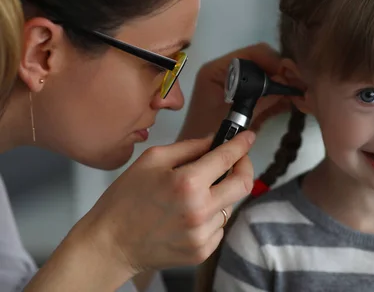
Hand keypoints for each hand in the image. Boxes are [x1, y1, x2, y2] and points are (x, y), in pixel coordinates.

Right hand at [76, 131, 255, 275]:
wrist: (109, 244)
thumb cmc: (125, 200)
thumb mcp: (153, 160)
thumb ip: (189, 147)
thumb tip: (215, 140)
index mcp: (187, 183)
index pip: (228, 157)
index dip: (242, 144)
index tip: (248, 138)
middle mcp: (200, 210)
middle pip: (243, 184)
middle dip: (244, 166)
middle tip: (237, 160)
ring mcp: (203, 234)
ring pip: (230, 205)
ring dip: (221, 194)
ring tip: (196, 193)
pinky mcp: (202, 251)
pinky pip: (220, 226)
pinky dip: (211, 215)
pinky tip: (189, 214)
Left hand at [178, 43, 290, 140]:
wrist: (198, 158)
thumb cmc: (207, 138)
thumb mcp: (234, 117)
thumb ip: (261, 99)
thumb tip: (286, 82)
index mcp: (218, 70)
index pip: (253, 54)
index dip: (274, 62)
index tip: (290, 76)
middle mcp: (229, 73)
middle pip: (264, 62)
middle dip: (283, 73)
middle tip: (300, 84)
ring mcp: (239, 85)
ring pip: (270, 76)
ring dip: (285, 83)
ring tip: (301, 92)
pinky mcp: (248, 99)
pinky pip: (269, 91)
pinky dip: (282, 95)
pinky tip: (295, 101)